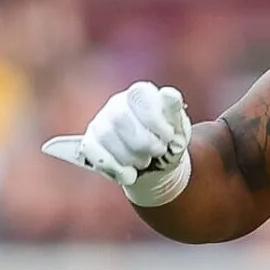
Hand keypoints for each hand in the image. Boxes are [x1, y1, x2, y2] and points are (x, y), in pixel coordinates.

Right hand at [41, 82, 192, 206]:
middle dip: (143, 141)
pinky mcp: (91, 142)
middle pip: (120, 117)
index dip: (154, 118)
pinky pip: (91, 151)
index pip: (139, 94)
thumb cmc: (168, 141)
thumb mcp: (179, 128)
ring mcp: (102, 122)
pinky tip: (129, 174)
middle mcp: (118, 104)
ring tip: (145, 162)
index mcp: (141, 94)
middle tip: (158, 152)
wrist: (157, 166)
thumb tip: (170, 95)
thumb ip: (174, 112)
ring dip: (130, 156)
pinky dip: (113, 167)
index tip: (168, 136)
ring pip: (106, 135)